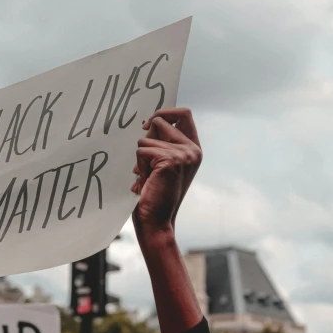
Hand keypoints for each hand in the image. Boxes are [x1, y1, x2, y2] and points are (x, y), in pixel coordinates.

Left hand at [131, 108, 201, 233]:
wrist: (156, 220)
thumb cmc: (155, 193)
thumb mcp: (162, 163)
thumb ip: (161, 142)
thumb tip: (150, 122)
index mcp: (194, 149)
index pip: (184, 114)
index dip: (164, 112)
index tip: (148, 125)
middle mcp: (192, 150)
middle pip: (161, 121)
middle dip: (146, 137)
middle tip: (145, 162)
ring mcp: (183, 154)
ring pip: (146, 139)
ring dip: (141, 158)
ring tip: (149, 178)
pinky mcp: (169, 160)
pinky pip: (142, 150)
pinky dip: (139, 166)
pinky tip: (147, 181)